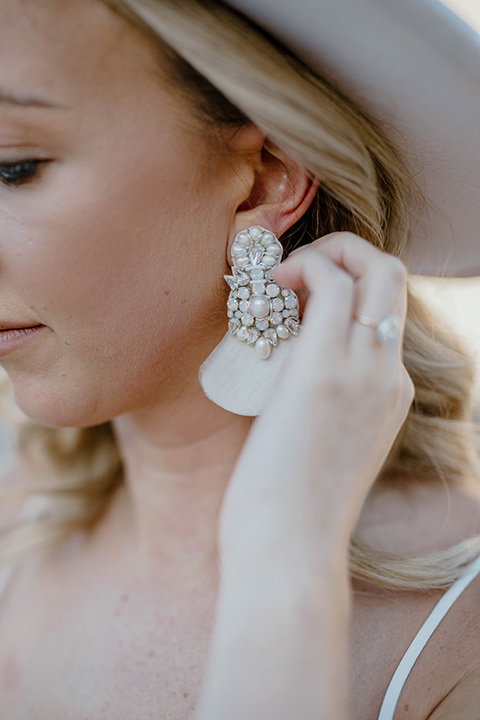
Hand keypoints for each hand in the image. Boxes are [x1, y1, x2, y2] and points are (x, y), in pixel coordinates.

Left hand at [196, 232, 413, 719]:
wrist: (291, 550)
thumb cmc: (293, 506)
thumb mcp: (324, 447)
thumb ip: (324, 406)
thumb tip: (289, 377)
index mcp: (389, 393)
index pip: (384, 311)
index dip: (346, 285)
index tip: (301, 294)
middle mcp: (388, 374)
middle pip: (392, 276)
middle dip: (347, 253)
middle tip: (298, 269)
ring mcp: (364, 369)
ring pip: (372, 270)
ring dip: (324, 254)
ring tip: (280, 277)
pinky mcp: (324, 370)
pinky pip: (330, 285)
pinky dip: (303, 267)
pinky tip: (270, 286)